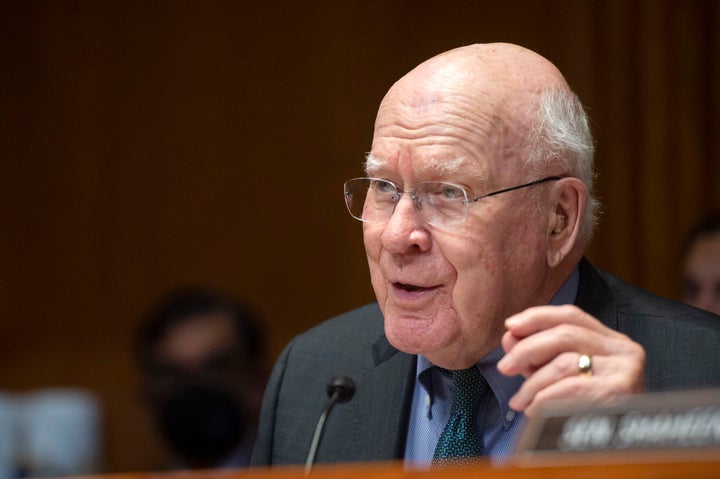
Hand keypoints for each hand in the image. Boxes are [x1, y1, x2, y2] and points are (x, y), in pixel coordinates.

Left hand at [496, 304, 645, 416]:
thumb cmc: (587, 409)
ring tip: (519, 402)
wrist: (616, 448)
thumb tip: (510, 337)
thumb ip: (537, 356)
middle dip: (527, 349)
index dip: (537, 317)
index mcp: (610, 340)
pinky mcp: (622, 390)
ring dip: (532, 383)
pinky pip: (571, 387)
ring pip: (564, 362)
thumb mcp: (559, 376)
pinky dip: (545, 398)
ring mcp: (626, 368)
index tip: (510, 326)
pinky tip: (534, 410)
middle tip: (504, 368)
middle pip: (565, 334)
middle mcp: (623, 349)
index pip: (570, 315)